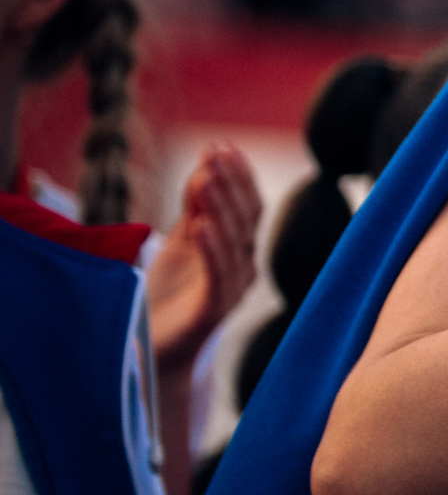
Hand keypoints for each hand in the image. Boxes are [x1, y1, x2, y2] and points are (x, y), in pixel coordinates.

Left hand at [147, 142, 261, 371]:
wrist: (151, 348)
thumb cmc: (167, 296)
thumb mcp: (179, 244)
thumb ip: (195, 211)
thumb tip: (207, 169)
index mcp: (238, 250)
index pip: (249, 206)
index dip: (239, 176)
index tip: (222, 146)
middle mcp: (243, 268)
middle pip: (246, 219)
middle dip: (232, 183)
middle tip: (216, 153)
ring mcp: (232, 290)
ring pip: (234, 242)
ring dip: (220, 207)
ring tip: (207, 178)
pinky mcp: (213, 312)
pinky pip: (217, 275)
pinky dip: (211, 248)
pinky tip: (198, 225)